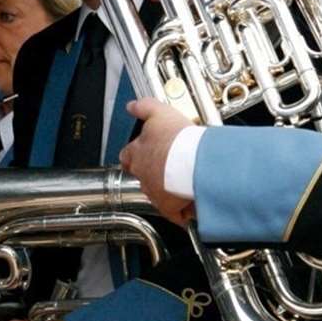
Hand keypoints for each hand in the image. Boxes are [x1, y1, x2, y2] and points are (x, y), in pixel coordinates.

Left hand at [120, 98, 194, 225]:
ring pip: (158, 194)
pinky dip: (181, 212)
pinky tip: (191, 205)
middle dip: (154, 174)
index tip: (144, 154)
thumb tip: (131, 106)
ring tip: (184, 184)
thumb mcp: (159, 113)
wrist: (193, 161)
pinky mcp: (168, 207)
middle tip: (170, 168)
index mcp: (137, 153)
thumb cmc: (178, 139)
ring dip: (169, 191)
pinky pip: (174, 213)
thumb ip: (144, 108)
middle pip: (143, 176)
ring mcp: (154, 192)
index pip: (128, 155)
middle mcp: (142, 174)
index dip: (136, 155)